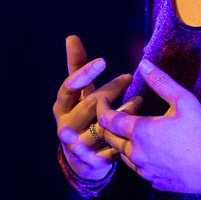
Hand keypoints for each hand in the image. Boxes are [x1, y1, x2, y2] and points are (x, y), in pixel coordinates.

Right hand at [53, 35, 140, 181]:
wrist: (78, 156)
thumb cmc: (80, 114)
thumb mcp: (78, 93)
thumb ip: (77, 67)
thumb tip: (71, 37)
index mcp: (60, 108)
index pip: (68, 88)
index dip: (84, 74)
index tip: (102, 61)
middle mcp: (66, 127)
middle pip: (89, 105)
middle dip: (110, 90)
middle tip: (129, 77)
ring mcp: (77, 146)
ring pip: (102, 127)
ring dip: (123, 113)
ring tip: (139, 101)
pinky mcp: (92, 162)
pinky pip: (111, 149)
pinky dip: (125, 137)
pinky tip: (139, 128)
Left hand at [97, 59, 200, 197]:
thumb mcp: (184, 101)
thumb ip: (161, 82)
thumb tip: (143, 64)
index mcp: (140, 131)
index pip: (107, 119)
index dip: (102, 107)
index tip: (103, 99)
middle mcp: (136, 153)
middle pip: (109, 138)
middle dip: (109, 124)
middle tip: (119, 111)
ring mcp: (143, 170)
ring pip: (121, 154)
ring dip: (122, 141)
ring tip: (134, 129)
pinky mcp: (152, 181)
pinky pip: (136, 167)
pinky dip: (135, 155)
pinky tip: (149, 148)